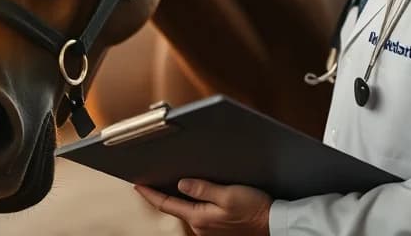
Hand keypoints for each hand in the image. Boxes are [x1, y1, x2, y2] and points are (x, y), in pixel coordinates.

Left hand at [135, 178, 271, 235]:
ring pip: (188, 211)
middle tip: (153, 179)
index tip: (137, 185)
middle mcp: (201, 227)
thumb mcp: (228, 195)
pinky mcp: (218, 229)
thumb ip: (203, 189)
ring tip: (173, 182)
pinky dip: (193, 204)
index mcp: (200, 218)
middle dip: (164, 194)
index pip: (167, 204)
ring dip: (181, 199)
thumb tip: (180, 184)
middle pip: (176, 208)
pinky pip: (199, 214)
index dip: (150, 194)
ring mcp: (209, 230)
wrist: (273, 224)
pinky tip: (196, 195)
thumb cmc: (254, 210)